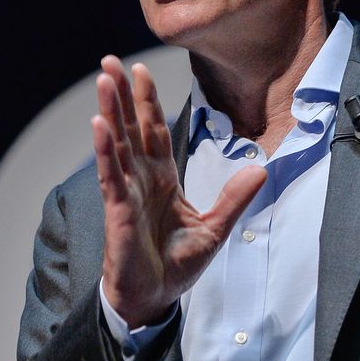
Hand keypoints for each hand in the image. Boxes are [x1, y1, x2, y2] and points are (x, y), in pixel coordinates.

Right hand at [93, 56, 266, 326]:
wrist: (155, 299)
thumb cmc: (176, 265)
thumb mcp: (215, 229)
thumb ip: (234, 198)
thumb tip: (260, 169)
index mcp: (162, 178)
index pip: (155, 131)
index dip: (148, 101)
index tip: (142, 70)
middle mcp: (141, 178)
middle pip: (131, 127)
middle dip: (122, 94)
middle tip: (110, 61)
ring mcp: (127, 191)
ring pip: (117, 143)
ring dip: (110, 111)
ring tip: (104, 79)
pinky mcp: (118, 210)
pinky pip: (111, 175)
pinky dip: (105, 150)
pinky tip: (99, 125)